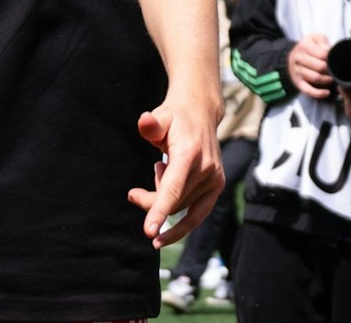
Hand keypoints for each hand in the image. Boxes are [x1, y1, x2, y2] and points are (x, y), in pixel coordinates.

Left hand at [126, 98, 223, 247]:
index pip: (173, 188)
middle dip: (149, 202)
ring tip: (160, 172)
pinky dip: (181, 226)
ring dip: (162, 201)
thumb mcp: (161, 116)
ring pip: (180, 208)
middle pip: (171, 202)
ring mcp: (215, 178)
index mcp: (190, 153)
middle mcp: (206, 168)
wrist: (202, 113)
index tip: (149, 232)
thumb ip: (151, 124)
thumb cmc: (175, 117)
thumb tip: (144, 121)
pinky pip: (197, 214)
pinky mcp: (218, 185)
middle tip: (133, 193)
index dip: (159, 210)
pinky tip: (162, 237)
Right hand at [287, 33, 333, 99]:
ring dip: (327, 80)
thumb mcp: (315, 38)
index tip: (335, 59)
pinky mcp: (297, 82)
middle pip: (320, 67)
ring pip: (316, 78)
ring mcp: (297, 72)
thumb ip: (323, 42)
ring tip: (333, 78)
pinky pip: (308, 90)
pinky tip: (327, 92)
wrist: (292, 56)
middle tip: (336, 69)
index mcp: (304, 46)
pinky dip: (318, 93)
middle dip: (331, 69)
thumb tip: (330, 51)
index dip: (332, 57)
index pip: (323, 54)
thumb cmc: (308, 47)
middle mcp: (298, 59)